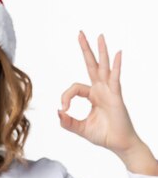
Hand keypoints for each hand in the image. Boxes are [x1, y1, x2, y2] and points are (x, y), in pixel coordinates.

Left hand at [58, 31, 141, 155]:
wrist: (120, 144)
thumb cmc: (103, 135)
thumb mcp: (80, 128)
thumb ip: (67, 122)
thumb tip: (57, 111)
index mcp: (92, 95)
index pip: (74, 88)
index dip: (65, 97)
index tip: (63, 109)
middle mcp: (101, 90)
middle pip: (92, 65)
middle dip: (86, 49)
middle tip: (80, 33)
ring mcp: (109, 91)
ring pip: (104, 68)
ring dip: (101, 51)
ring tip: (99, 36)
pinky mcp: (116, 96)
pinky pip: (115, 78)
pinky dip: (116, 66)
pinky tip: (117, 53)